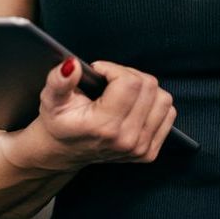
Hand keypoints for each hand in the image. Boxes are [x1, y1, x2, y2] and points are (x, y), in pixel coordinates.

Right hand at [1, 57, 176, 172]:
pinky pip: (168, 114)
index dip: (114, 69)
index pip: (129, 82)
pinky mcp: (148, 152)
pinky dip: (154, 105)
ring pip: (163, 99)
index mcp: (104, 126)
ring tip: (123, 92)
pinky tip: (133, 106)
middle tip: (110, 81)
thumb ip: (59, 80)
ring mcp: (139, 148)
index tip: (100, 72)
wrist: (62, 153)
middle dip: (129, 75)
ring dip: (145, 89)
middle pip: (149, 87)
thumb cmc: (59, 123)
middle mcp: (126, 140)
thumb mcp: (51, 99)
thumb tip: (71, 65)